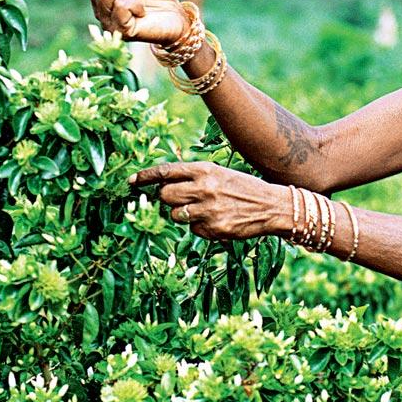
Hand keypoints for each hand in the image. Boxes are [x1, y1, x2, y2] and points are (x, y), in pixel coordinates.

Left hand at [129, 161, 288, 240]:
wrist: (271, 206)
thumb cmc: (242, 188)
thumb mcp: (219, 173)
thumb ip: (193, 177)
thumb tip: (163, 186)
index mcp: (205, 169)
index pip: (166, 171)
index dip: (145, 177)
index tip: (130, 182)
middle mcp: (204, 188)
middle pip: (164, 196)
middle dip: (166, 199)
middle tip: (180, 199)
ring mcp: (208, 210)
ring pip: (175, 215)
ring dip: (183, 215)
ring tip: (203, 210)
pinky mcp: (214, 229)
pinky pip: (193, 231)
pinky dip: (200, 228)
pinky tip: (216, 221)